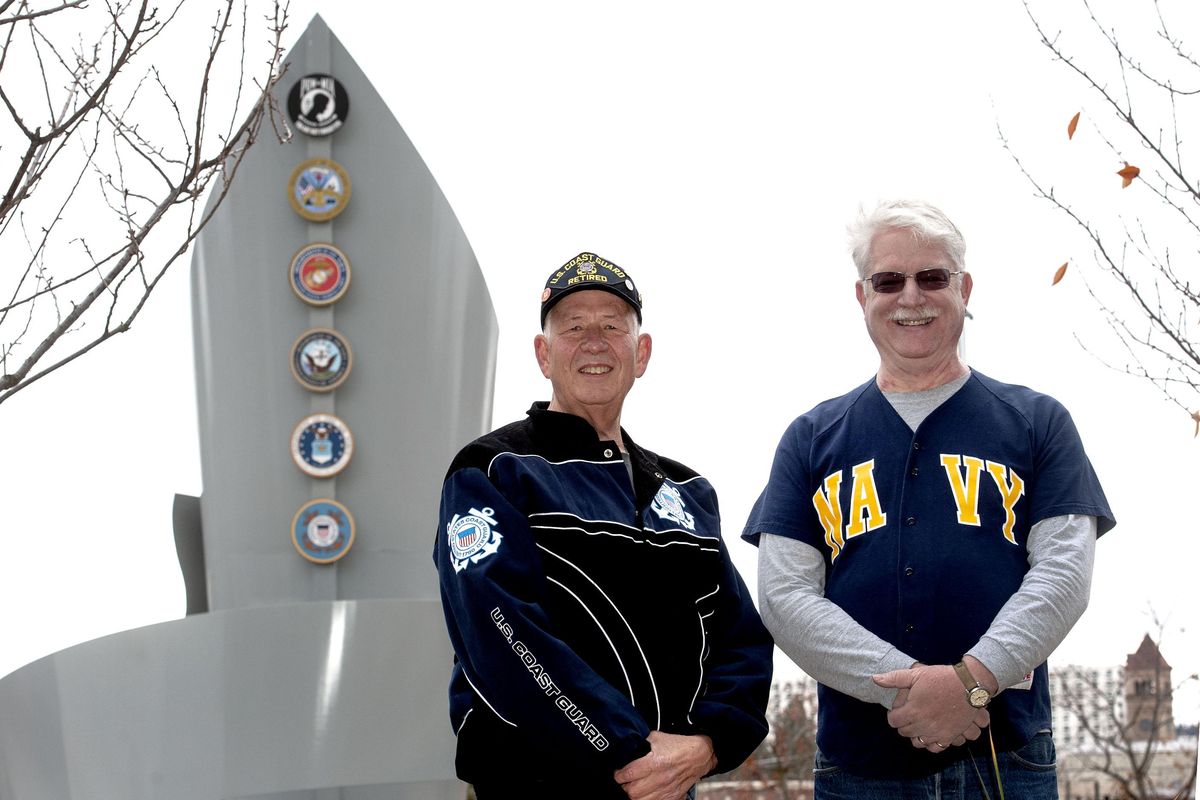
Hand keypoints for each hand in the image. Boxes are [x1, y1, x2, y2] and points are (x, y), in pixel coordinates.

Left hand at [614, 731, 716, 799]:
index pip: (629, 774)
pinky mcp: (672, 797)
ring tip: (633, 788)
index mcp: (655, 762)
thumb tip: (627, 747)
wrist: (699, 755)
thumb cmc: (678, 746)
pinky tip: (645, 793)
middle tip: (624, 781)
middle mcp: (660, 778)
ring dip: (634, 795)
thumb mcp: (657, 738)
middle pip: (632, 791)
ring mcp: (666, 790)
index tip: (618, 773)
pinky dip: (646, 799)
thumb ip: (641, 743)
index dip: (619, 775)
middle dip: (624, 787)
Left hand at [873, 665, 988, 750]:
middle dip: (903, 724)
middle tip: (908, 715)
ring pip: (918, 742)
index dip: (893, 715)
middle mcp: (923, 725)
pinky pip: (934, 748)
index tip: (898, 710)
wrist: (968, 686)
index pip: (893, 721)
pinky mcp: (949, 737)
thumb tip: (875, 678)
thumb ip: (894, 678)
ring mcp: (936, 733)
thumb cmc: (941, 678)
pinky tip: (930, 733)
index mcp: (912, 710)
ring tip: (918, 724)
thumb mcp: (916, 674)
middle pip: (904, 732)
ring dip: (915, 734)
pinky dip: (930, 743)